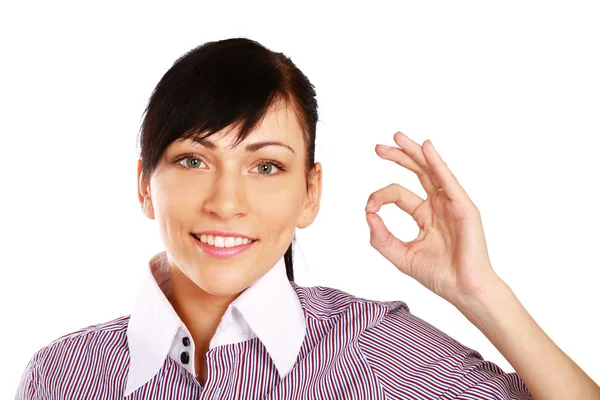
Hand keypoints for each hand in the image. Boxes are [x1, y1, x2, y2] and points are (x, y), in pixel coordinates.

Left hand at [365, 131, 500, 305]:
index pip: (398, 194)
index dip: (380, 197)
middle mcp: (438, 205)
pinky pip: (448, 180)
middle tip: (378, 147)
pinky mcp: (463, 207)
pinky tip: (426, 147)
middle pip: (417, 172)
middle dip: (398, 157)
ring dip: (415, 152)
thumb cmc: (439, 275)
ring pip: (431, 170)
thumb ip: (381, 236)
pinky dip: (437, 162)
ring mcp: (451, 204)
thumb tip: (368, 214)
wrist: (463, 290)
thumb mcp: (400, 255)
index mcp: (424, 215)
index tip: (369, 208)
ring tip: (397, 137)